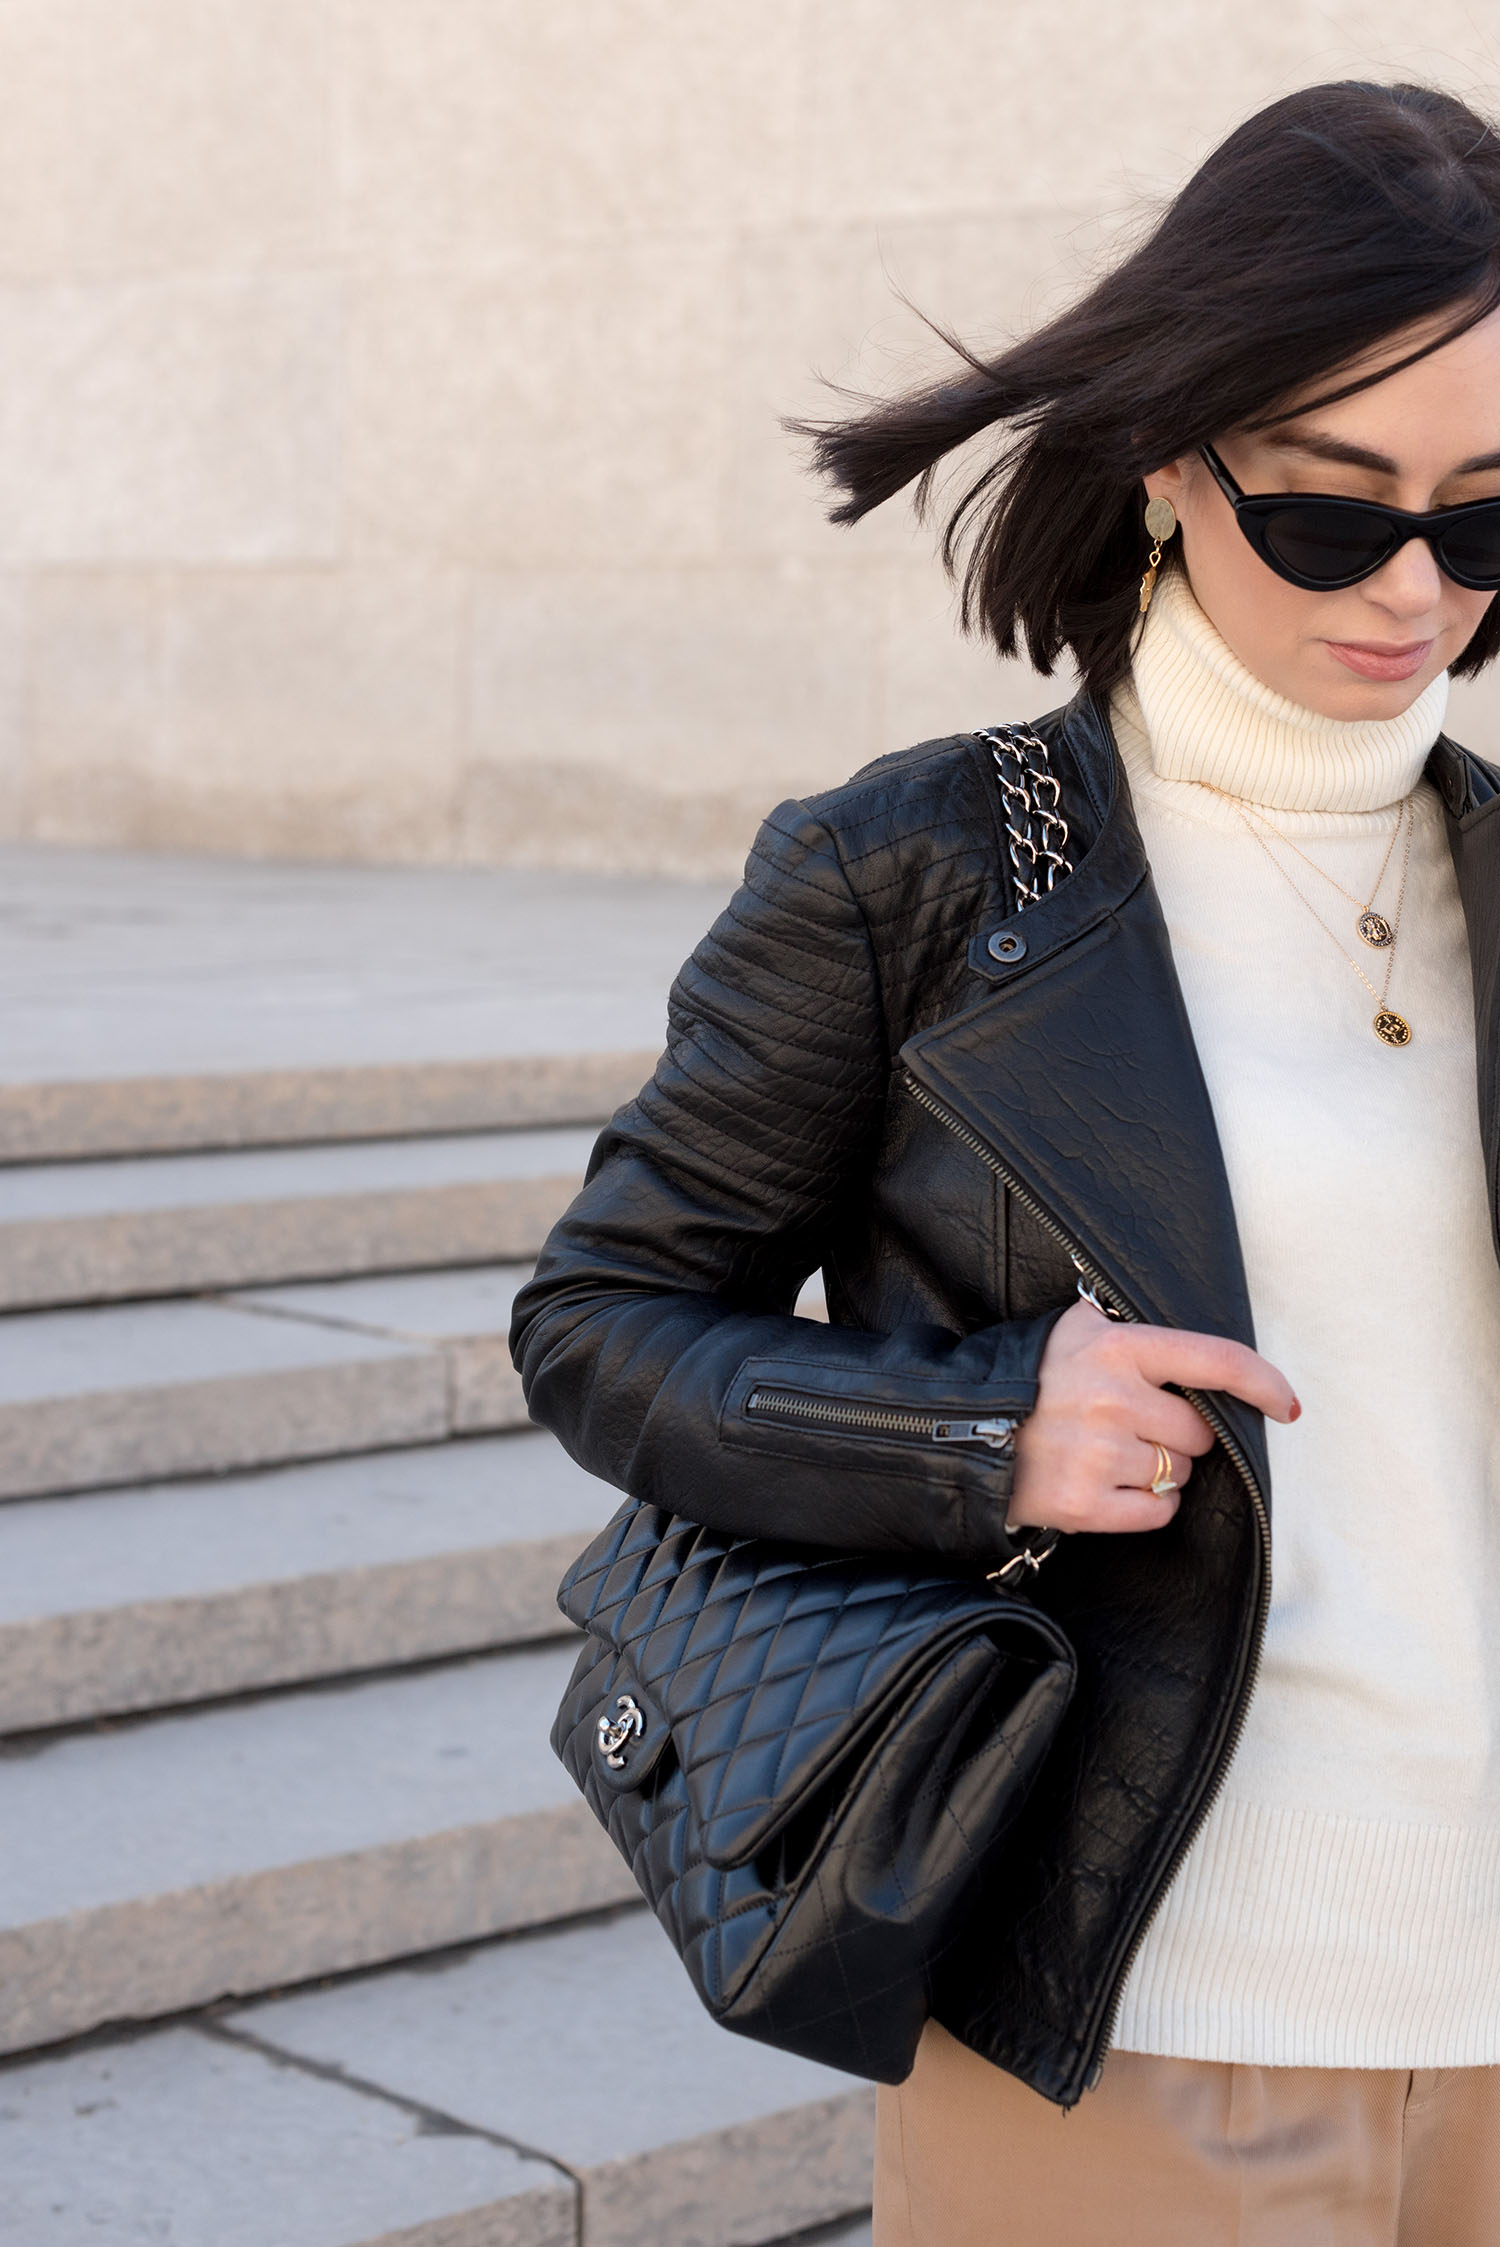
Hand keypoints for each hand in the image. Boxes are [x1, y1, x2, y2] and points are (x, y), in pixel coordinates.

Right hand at [1006, 1298, 1297, 1536]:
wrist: (958, 1431)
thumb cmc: (1027, 1377)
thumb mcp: (1074, 1330)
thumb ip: (1128, 1325)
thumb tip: (1190, 1331)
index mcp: (1117, 1348)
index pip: (1216, 1361)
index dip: (1263, 1383)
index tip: (1287, 1406)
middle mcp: (1113, 1399)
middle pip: (1200, 1432)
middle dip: (1182, 1435)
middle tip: (1135, 1428)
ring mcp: (1098, 1454)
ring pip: (1180, 1473)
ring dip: (1159, 1470)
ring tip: (1110, 1455)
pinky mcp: (1085, 1504)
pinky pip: (1157, 1511)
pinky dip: (1145, 1505)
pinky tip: (1110, 1487)